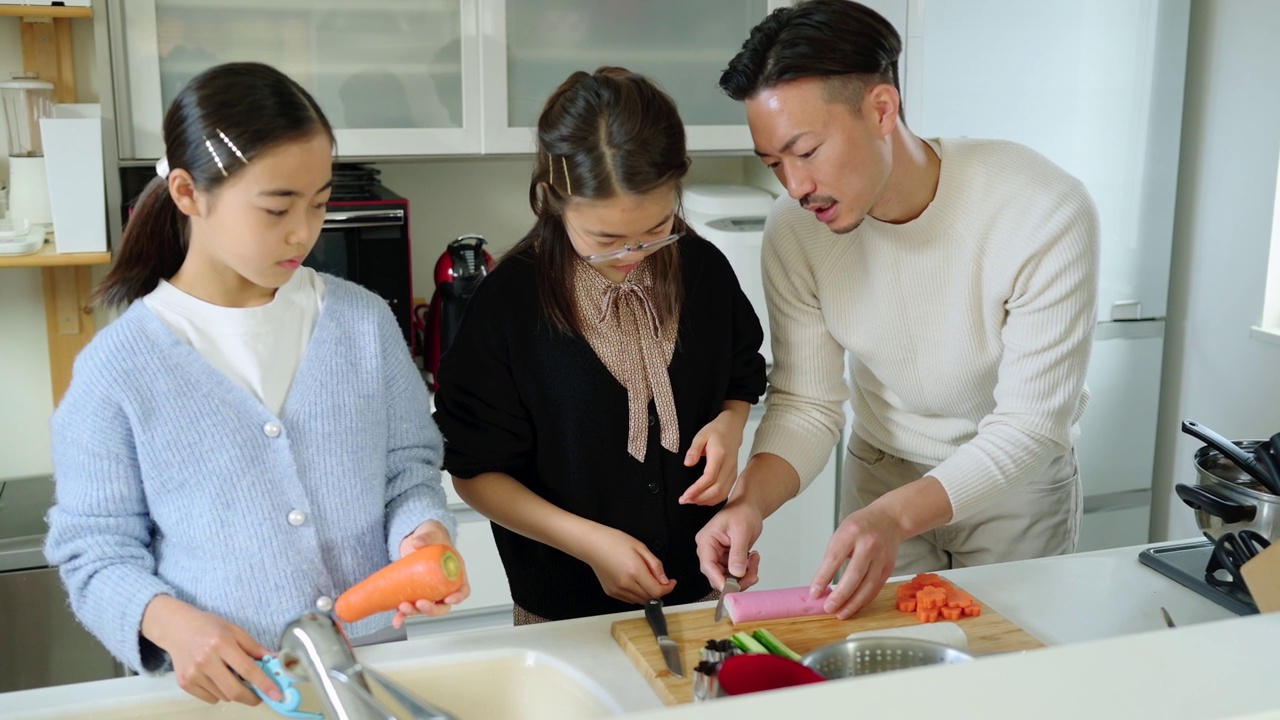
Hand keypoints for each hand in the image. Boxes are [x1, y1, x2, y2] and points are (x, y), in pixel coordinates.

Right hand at [140, 595, 279, 705]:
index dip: (264, 684)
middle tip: (260, 696)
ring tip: (231, 676)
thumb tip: (275, 660)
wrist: (175, 627)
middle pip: (234, 691)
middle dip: (251, 698)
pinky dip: (219, 693)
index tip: (277, 695)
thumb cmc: (208, 626)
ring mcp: (193, 673)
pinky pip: (210, 698)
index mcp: (222, 643)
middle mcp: (206, 660)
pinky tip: (216, 678)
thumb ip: (255, 647)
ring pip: (223, 696)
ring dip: (234, 692)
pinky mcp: (184, 683)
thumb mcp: (234, 630)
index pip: (247, 669)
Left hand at [393, 520, 470, 626]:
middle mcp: (443, 586)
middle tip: (420, 604)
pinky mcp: (414, 593)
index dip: (458, 597)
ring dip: (415, 612)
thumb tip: (418, 542)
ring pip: (426, 609)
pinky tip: (396, 619)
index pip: (463, 590)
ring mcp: (429, 592)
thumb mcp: (432, 533)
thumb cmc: (432, 537)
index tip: (449, 599)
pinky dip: (403, 616)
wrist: (417, 539)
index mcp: (455, 573)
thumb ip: (426, 537)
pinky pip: (411, 608)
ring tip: (403, 607)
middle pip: (443, 605)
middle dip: (432, 609)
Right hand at [578, 526, 675, 604]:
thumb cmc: (614, 541)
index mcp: (635, 571)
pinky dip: (637, 594)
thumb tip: (665, 580)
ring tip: (644, 578)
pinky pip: (630, 599)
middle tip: (659, 578)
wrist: (592, 544)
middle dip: (659, 590)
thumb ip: (655, 565)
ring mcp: (617, 590)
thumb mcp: (640, 547)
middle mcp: (626, 583)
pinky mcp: (611, 592)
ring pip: (640, 601)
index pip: (657, 591)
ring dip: (648, 593)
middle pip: (650, 598)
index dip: (668, 588)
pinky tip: (634, 581)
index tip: (671, 583)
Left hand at [680, 408, 745, 505]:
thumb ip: (693, 450)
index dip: (697, 489)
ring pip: (722, 493)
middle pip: (717, 489)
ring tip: (691, 500)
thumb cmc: (716, 432)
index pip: (710, 477)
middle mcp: (729, 466)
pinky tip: (701, 499)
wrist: (732, 429)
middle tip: (684, 500)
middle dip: (699, 498)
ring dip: (706, 501)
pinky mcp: (733, 476)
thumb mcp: (700, 436)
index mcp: (720, 455)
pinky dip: (713, 499)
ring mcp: (733, 472)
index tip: (685, 495)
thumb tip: (688, 463)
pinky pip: (725, 492)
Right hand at [695, 500, 762, 591]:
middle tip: (752, 573)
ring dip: (744, 575)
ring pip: (728, 577)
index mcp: (706, 541)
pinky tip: (753, 559)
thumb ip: (738, 553)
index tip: (732, 589)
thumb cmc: (742, 511)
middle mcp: (709, 550)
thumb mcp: (741, 531)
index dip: (719, 580)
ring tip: (754, 561)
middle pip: (717, 575)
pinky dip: (746, 571)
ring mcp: (718, 555)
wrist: (749, 507)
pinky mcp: (727, 559)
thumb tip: (737, 573)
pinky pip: (735, 573)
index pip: (708, 566)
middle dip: (736, 579)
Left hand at [809, 504, 902, 618]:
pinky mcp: (889, 567)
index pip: (834, 558)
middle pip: (854, 575)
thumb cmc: (861, 526)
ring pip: (868, 585)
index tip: (814, 593)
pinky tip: (855, 606)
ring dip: (853, 603)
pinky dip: (865, 599)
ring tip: (840, 613)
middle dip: (840, 595)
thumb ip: (833, 556)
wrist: (890, 519)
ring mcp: (882, 557)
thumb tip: (821, 583)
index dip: (823, 578)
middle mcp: (868, 544)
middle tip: (828, 608)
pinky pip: (876, 587)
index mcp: (851, 532)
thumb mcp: (842, 533)